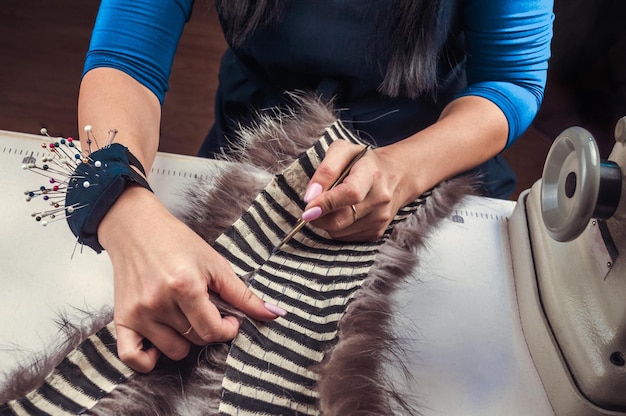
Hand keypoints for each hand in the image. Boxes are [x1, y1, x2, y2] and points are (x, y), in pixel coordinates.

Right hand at [98, 185, 282, 372]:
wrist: (136, 229)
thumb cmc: (177, 242)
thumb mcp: (216, 264)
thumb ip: (244, 295)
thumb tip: (277, 314)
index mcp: (185, 285)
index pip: (213, 331)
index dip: (228, 328)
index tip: (229, 317)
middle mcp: (158, 302)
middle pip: (195, 339)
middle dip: (208, 328)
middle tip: (204, 307)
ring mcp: (138, 312)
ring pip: (173, 350)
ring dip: (185, 339)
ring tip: (184, 315)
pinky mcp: (122, 319)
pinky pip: (132, 358)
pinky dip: (149, 359)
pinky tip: (161, 342)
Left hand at [300, 140, 412, 240]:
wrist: (396, 176)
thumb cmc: (363, 161)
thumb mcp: (343, 151)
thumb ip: (325, 170)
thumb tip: (310, 197)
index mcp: (371, 173)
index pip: (350, 193)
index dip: (326, 203)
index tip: (308, 209)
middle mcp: (380, 198)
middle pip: (340, 219)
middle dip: (318, 216)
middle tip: (311, 206)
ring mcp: (380, 218)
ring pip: (339, 231)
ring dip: (327, 221)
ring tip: (333, 204)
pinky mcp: (377, 232)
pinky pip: (346, 238)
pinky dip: (337, 228)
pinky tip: (343, 213)